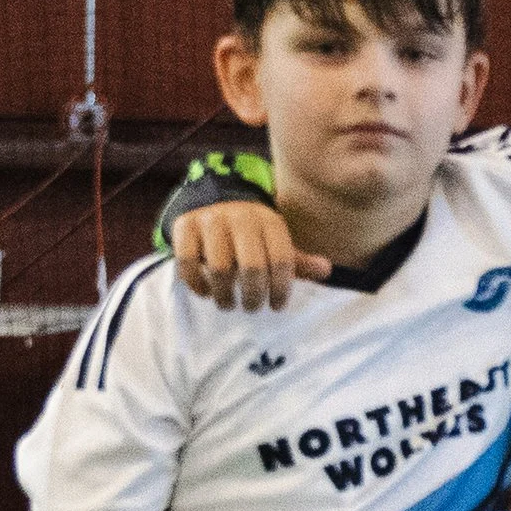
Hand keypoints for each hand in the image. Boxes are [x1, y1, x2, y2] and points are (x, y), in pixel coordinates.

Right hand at [172, 200, 324, 311]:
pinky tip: (206, 293)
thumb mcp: (276, 243)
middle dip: (254, 295)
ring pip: (219, 267)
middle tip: (253, 308)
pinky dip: (197, 284)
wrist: (214, 202)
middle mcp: (241, 217)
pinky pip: (188, 262)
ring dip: (225, 294)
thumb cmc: (252, 234)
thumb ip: (297, 261)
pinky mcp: (184, 225)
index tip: (277, 306)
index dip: (281, 289)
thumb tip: (326, 271)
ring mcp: (210, 219)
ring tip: (229, 304)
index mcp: (269, 221)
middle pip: (251, 267)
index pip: (281, 260)